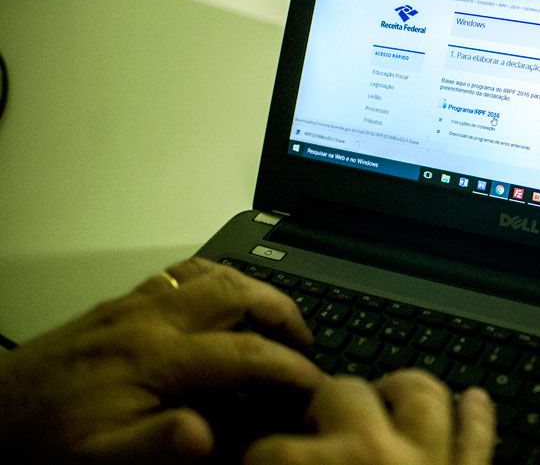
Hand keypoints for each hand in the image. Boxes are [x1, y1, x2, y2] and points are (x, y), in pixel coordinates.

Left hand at [0, 258, 323, 463]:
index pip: (245, 353)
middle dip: (285, 312)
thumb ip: (155, 446)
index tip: (315, 382)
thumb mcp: (99, 459)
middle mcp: (150, 321)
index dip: (290, 368)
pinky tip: (225, 295)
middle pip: (238, 293)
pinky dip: (218, 276)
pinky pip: (182, 272)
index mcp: (154, 359)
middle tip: (307, 340)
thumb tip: (206, 436)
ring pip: (213, 274)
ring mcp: (136, 305)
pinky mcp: (123, 303)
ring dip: (256, 289)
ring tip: (279, 316)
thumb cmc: (45, 437)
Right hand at [244, 369, 495, 464]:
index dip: (260, 458)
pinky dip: (478, 417)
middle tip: (318, 427)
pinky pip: (480, 439)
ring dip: (403, 391)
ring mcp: (430, 462)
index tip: (261, 464)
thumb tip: (236, 460)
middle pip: (344, 394)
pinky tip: (476, 400)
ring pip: (422, 395)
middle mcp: (374, 455)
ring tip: (387, 398)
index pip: (269, 448)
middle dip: (325, 405)